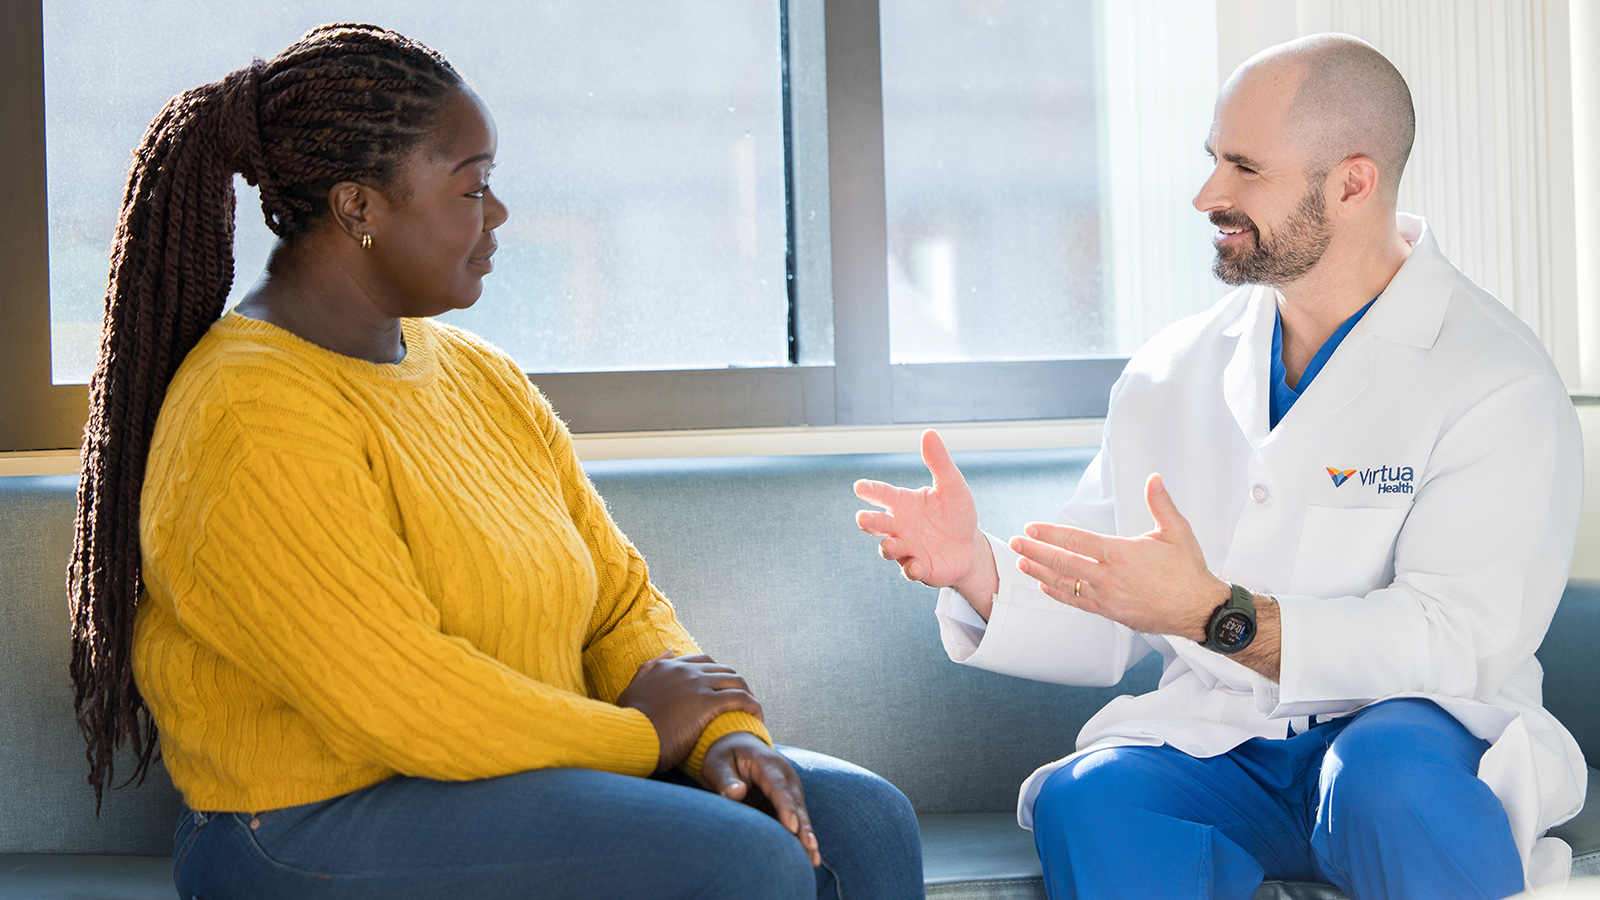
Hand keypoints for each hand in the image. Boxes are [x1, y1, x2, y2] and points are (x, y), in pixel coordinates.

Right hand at [616, 652, 763, 772]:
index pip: (704, 662)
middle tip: (742, 704)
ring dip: (748, 695)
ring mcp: (697, 684)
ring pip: (735, 681)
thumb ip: (647, 669)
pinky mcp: (707, 703)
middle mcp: (685, 670)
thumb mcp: (631, 690)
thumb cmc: (628, 722)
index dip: (718, 676)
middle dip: (736, 686)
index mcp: (668, 666)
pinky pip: (740, 699)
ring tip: (753, 712)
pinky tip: (757, 718)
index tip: (724, 691)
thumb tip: (669, 652)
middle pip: (723, 670)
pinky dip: (752, 706)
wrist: (627, 737)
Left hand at [700, 732, 820, 866]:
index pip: (778, 787)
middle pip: (796, 803)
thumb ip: (725, 779)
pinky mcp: (787, 802)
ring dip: (806, 837)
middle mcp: (785, 776)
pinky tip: (809, 858)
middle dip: (803, 827)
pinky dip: (801, 838)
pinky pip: (796, 821)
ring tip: (813, 860)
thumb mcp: (718, 764)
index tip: (791, 827)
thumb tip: (737, 793)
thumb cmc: (725, 756)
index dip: (786, 807)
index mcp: (767, 763)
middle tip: (809, 848)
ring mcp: (789, 789)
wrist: (737, 746)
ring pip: (800, 815)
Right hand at [854, 429, 997, 612]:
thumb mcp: (953, 486)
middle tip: (862, 519)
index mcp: (904, 503)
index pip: (883, 494)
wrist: (970, 547)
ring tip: (889, 545)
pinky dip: (911, 568)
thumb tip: (928, 433)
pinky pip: (911, 570)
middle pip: (878, 524)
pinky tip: (916, 566)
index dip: (871, 490)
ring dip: (887, 547)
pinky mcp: (920, 568)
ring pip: (889, 548)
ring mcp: (907, 548)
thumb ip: (939, 463)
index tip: (859, 486)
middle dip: (869, 522)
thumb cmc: (956, 513)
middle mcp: (900, 526)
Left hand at [1008, 473, 1226, 638]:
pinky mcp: (1111, 613)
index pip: (1076, 541)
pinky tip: (1045, 586)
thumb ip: (1161, 503)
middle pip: (1063, 562)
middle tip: (1014, 544)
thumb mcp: (1177, 531)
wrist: (1198, 609)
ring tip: (1021, 564)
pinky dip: (1058, 594)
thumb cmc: (1188, 570)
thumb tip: (1154, 478)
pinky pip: (1077, 602)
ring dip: (1040, 572)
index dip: (1049, 534)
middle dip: (1034, 552)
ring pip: (1065, 583)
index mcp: (1121, 553)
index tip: (1030, 529)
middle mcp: (1109, 577)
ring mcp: (1107, 597)